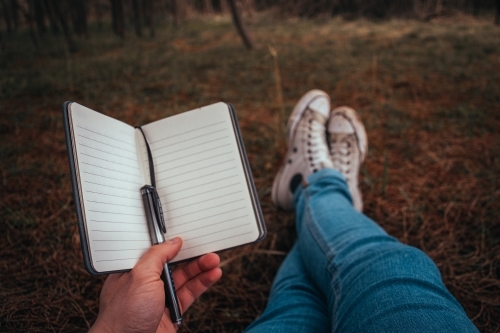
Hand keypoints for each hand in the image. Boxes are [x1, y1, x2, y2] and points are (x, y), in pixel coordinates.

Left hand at [89, 237, 221, 332]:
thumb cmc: (123, 316)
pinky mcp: (171, 312)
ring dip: (200, 269)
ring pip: (184, 279)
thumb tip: (172, 242)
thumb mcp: (140, 276)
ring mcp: (158, 299)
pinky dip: (201, 284)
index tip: (186, 236)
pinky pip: (189, 294)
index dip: (170, 243)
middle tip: (206, 247)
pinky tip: (211, 276)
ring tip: (214, 261)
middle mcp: (145, 284)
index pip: (154, 251)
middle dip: (190, 255)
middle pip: (173, 264)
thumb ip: (157, 256)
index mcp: (131, 271)